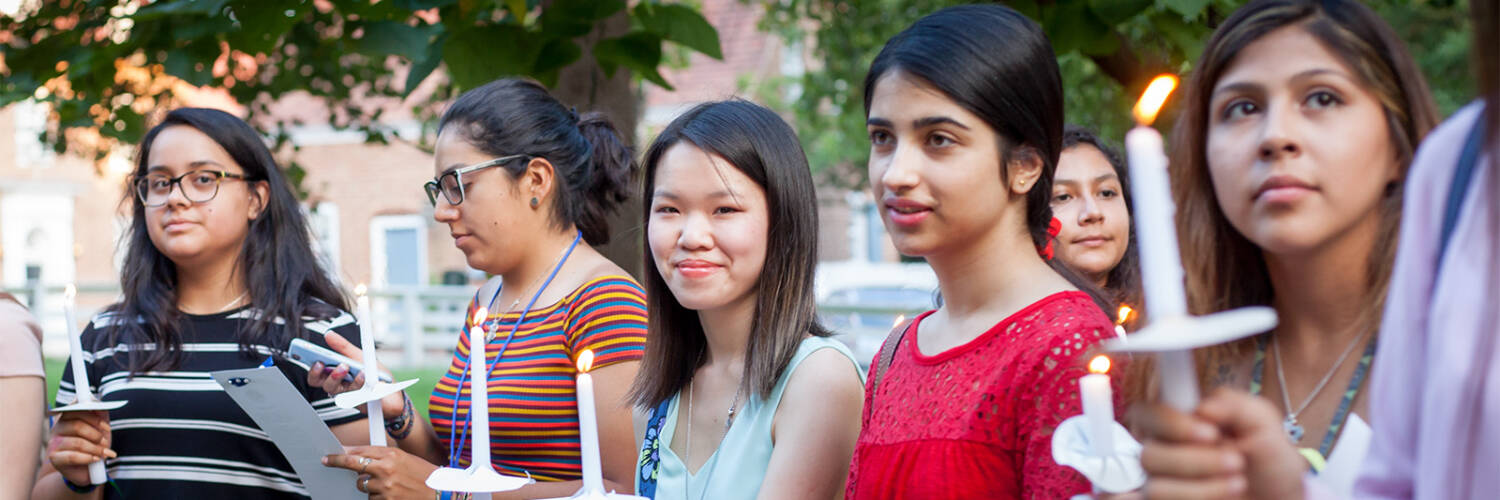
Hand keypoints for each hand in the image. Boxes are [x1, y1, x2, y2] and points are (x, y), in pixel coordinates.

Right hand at [47, 410, 115, 485]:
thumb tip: (98, 404)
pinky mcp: (55, 458)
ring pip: (77, 442)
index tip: (107, 427)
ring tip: (103, 453)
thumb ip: (100, 413)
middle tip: (105, 443)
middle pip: (77, 425)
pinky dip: (88, 458)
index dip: (94, 418)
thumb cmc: (94, 445)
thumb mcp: (101, 427)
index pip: (76, 409)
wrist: (86, 469)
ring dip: (95, 449)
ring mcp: (54, 443)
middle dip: (96, 435)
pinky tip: (95, 460)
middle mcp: (58, 428)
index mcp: (68, 417)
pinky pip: (72, 456)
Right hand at [306, 331, 403, 418]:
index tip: (313, 359)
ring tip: (346, 366)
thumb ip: (343, 347)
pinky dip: (358, 382)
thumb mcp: (358, 356)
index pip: (316, 373)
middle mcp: (337, 385)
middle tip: (324, 364)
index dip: (311, 368)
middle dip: (319, 372)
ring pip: (333, 388)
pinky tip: (363, 374)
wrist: (392, 390)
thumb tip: (328, 334)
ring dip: (338, 376)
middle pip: (319, 383)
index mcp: (334, 374)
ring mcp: (346, 395)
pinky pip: (352, 394)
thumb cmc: (374, 373)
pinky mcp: (356, 402)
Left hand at [323, 446, 440, 499]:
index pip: (358, 453)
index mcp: (392, 455)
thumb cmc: (422, 474)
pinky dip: (377, 497)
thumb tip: (357, 457)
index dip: (340, 456)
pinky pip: (371, 499)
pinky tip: (390, 494)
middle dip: (346, 468)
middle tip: (331, 463)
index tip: (328, 457)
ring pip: (362, 486)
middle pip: (355, 469)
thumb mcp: (404, 458)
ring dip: (368, 486)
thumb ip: (381, 456)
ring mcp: (386, 488)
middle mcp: (387, 470)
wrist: (440, 492)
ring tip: (386, 485)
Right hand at [1134, 388, 1306, 499]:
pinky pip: (1158, 499)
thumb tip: (1202, 407)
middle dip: (1194, 459)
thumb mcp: (1263, 423)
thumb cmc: (1266, 457)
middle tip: (1236, 462)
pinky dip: (1197, 497)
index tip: (1211, 433)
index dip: (1171, 423)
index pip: (1146, 413)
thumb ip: (1235, 406)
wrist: (1279, 496)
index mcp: (1177, 420)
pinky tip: (1223, 495)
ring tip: (1238, 482)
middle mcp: (1162, 449)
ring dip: (1201, 484)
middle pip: (1149, 452)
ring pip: (1156, 484)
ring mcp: (1161, 480)